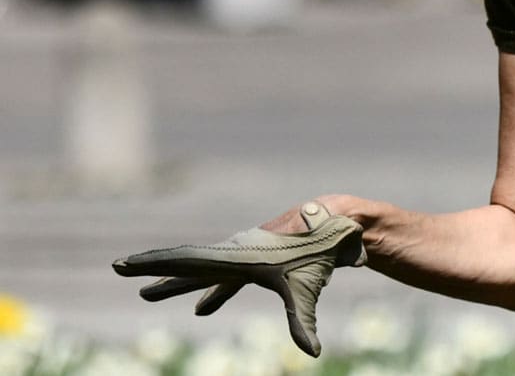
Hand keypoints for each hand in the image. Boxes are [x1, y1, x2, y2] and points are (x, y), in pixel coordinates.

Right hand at [113, 201, 365, 356]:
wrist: (332, 224)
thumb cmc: (317, 253)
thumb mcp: (306, 290)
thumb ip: (303, 322)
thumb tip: (312, 354)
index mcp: (235, 257)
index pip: (186, 261)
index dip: (154, 264)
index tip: (123, 264)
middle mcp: (232, 253)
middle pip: (184, 261)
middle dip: (151, 268)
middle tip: (116, 268)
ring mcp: (241, 256)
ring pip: (199, 270)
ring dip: (174, 282)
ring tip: (146, 295)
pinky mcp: (253, 263)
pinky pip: (221, 278)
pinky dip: (208, 291)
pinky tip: (202, 309)